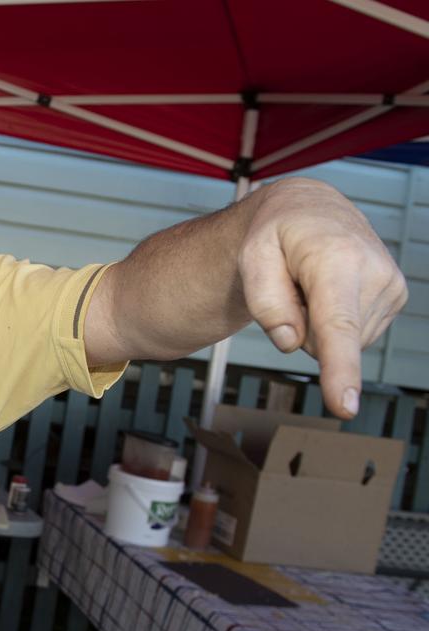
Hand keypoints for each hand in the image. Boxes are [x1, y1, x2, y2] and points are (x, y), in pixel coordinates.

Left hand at [239, 178, 407, 417]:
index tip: (345, 406)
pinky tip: (331, 287)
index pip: (336, 327)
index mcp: (337, 260)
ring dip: (318, 320)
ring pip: (339, 342)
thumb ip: (265, 301)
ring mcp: (390, 286)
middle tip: (295, 282)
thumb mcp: (251, 257)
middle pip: (325, 342)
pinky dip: (334, 319)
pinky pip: (352, 336)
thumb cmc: (275, 233)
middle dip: (301, 323)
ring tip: (313, 281)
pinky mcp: (394, 296)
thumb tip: (290, 341)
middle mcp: (375, 272)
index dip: (340, 370)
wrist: (308, 210)